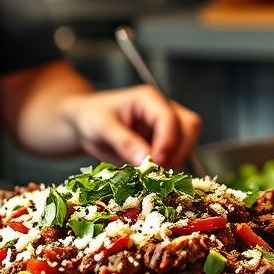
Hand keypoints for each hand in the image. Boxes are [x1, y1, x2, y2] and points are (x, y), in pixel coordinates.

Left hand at [58, 85, 201, 168]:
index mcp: (147, 99)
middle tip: (156, 171)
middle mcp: (162, 109)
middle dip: (177, 151)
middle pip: (189, 127)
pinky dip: (170, 166)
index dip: (168, 141)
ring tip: (151, 173)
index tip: (157, 162)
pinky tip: (151, 173)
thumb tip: (146, 160)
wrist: (84, 124)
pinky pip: (178, 155)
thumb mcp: (101, 128)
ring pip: (188, 142)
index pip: (169, 118)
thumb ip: (124, 142)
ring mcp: (166, 126)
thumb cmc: (90, 118)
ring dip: (176, 160)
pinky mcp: (164, 142)